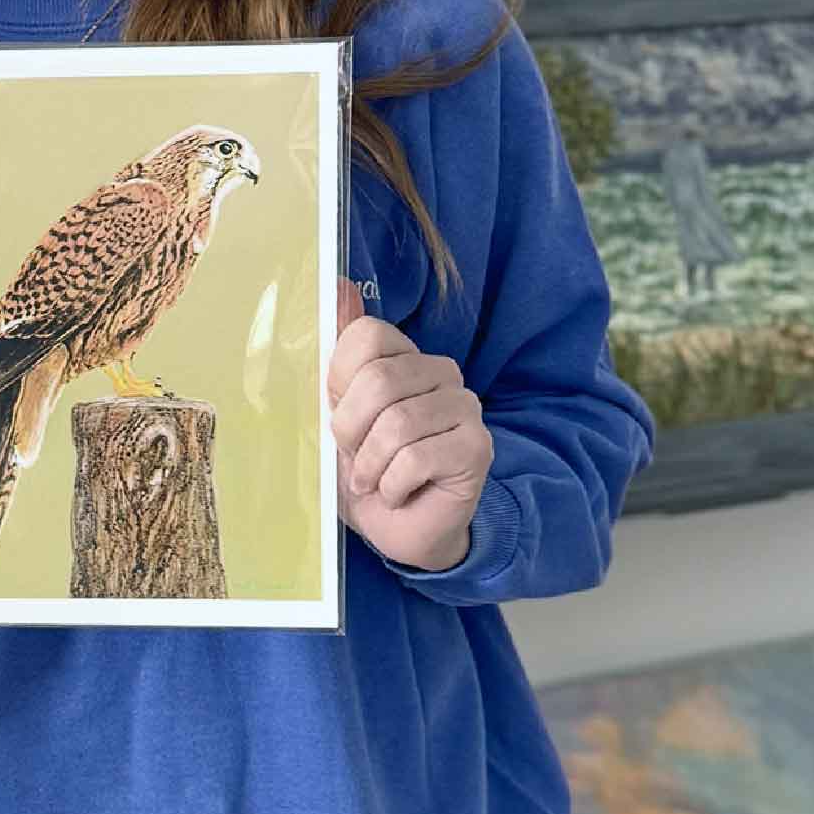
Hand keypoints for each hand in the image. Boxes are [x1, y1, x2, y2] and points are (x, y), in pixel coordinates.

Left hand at [329, 279, 490, 571]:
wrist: (396, 528)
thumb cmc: (365, 469)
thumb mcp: (336, 410)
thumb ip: (339, 351)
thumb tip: (339, 284)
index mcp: (404, 357)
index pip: (366, 337)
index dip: (340, 383)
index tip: (339, 416)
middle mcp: (441, 372)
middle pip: (379, 380)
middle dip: (350, 430)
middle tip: (352, 458)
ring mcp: (465, 407)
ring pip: (397, 424)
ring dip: (370, 464)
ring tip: (372, 480)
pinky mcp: (477, 447)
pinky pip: (416, 457)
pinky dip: (392, 484)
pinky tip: (397, 492)